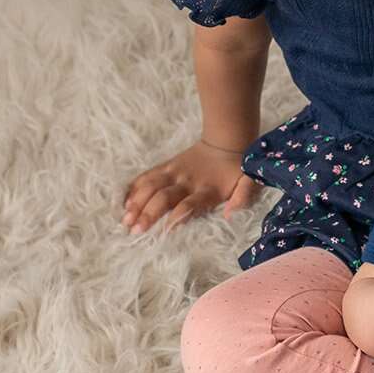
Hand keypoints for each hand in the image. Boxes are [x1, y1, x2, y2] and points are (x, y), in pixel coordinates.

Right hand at [121, 139, 259, 234]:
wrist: (227, 142)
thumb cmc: (237, 171)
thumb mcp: (249, 184)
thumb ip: (243, 198)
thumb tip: (228, 215)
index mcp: (209, 190)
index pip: (191, 204)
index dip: (179, 216)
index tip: (165, 230)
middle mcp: (188, 182)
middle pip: (165, 197)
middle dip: (149, 213)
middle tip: (135, 230)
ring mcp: (174, 173)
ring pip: (151, 186)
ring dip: (137, 202)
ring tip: (125, 219)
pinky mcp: (166, 167)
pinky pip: (147, 176)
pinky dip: (134, 188)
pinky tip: (124, 202)